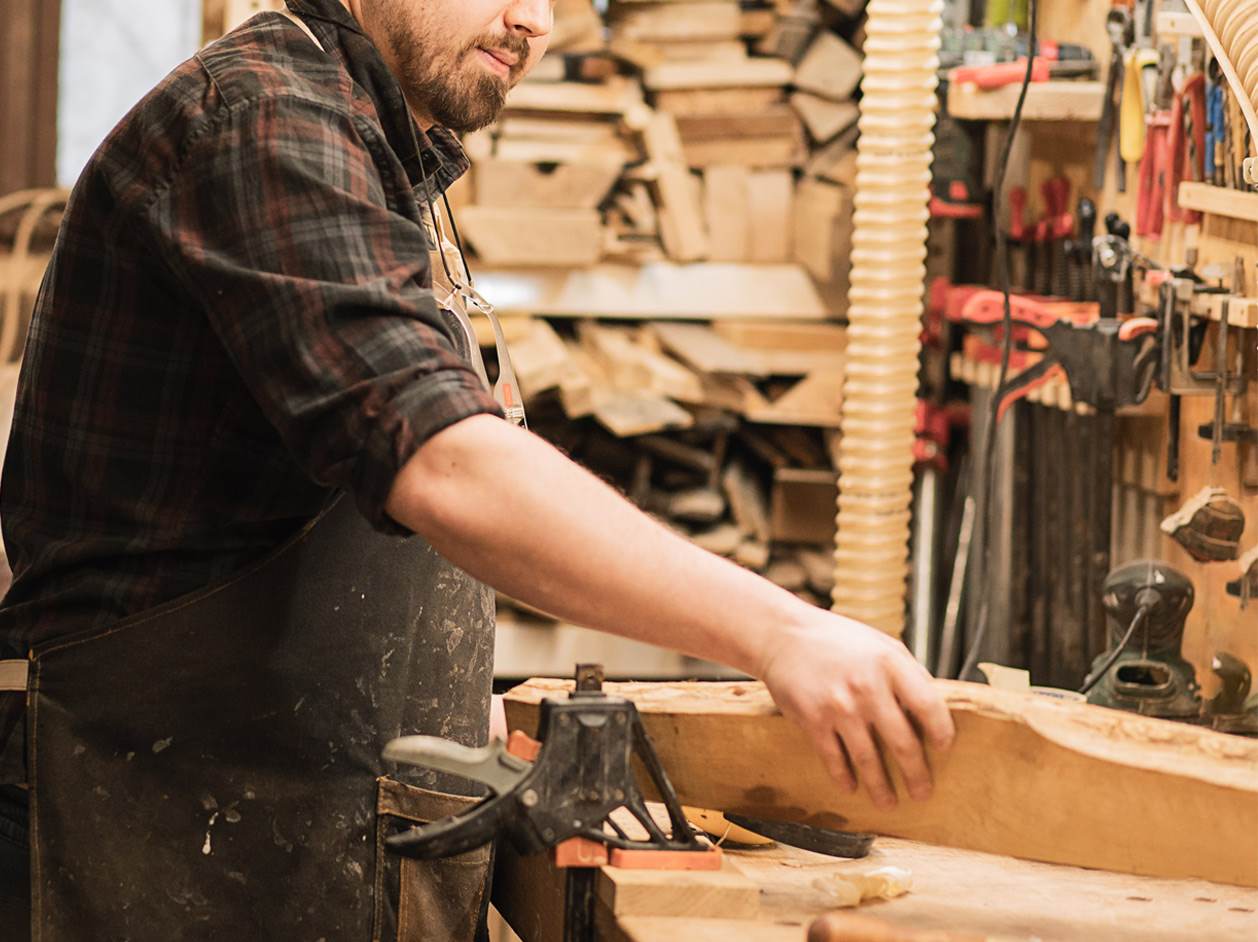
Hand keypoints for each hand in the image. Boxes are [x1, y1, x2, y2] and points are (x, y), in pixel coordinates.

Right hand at [758, 612, 954, 810]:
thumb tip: (932, 704)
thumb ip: (907, 670)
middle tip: (922, 792)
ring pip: (867, 758)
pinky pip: (833, 758)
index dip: (941, 731)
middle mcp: (867, 686)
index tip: (944, 748)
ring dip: (880, 786)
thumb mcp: (880, 643)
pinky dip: (843, 777)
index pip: (928, 705)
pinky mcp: (813, 719)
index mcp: (889, 664)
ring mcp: (839, 706)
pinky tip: (850, 787)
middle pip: (902, 741)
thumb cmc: (835, 639)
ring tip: (887, 802)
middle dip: (916, 773)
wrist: (783, 635)